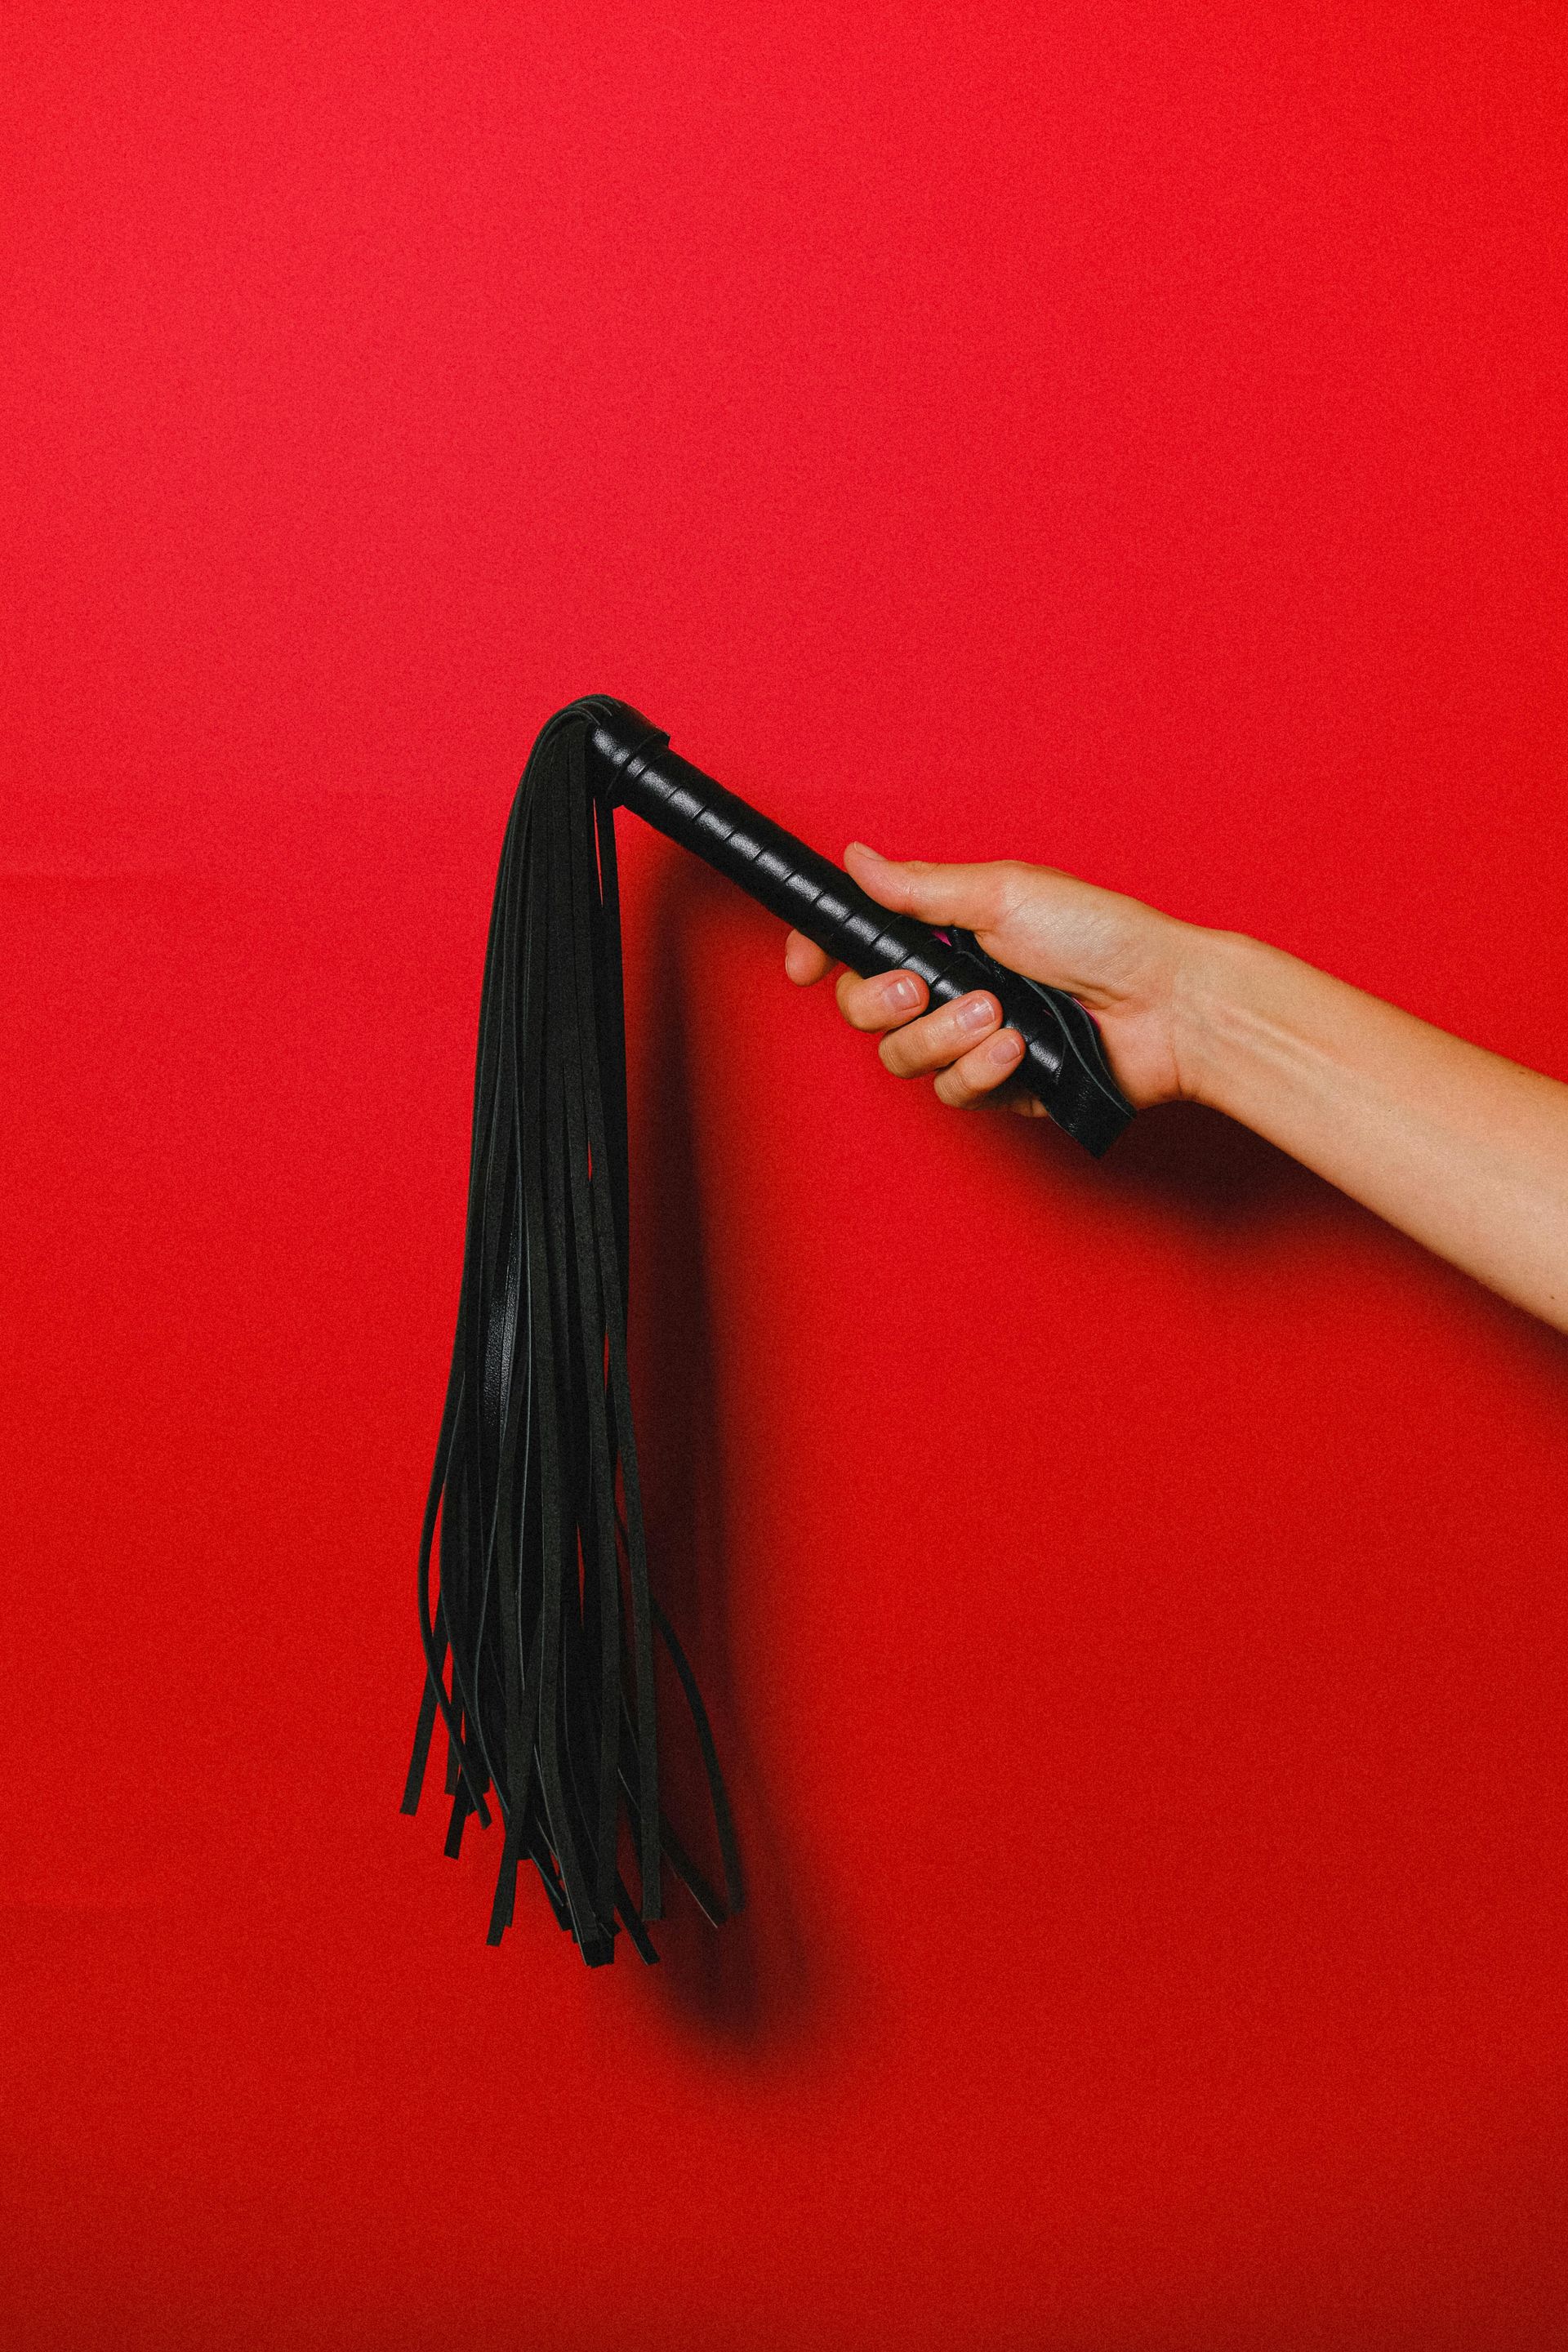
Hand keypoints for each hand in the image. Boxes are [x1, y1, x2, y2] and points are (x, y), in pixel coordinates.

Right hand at [783, 843, 1208, 1113]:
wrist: (1165, 1008)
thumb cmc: (1101, 937)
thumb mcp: (1004, 893)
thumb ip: (919, 887)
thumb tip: (856, 859)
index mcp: (945, 930)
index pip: (858, 941)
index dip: (819, 950)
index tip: (802, 963)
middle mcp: (951, 984)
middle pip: (863, 1007)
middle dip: (884, 1002)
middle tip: (925, 989)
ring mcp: (970, 1038)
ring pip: (901, 1057)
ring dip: (945, 1036)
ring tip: (1000, 1017)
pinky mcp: (995, 1086)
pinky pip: (950, 1092)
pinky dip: (982, 1070)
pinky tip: (1020, 1050)